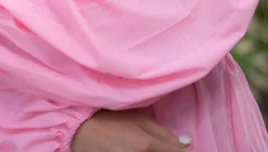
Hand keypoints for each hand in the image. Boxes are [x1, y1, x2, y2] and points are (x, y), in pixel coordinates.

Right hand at [71, 109, 191, 151]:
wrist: (81, 130)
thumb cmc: (111, 119)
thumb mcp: (139, 119)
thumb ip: (164, 133)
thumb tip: (187, 143)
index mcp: (147, 147)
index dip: (179, 150)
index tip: (178, 146)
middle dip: (167, 150)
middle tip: (157, 143)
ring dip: (157, 151)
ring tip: (144, 144)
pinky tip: (138, 148)